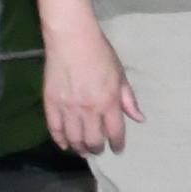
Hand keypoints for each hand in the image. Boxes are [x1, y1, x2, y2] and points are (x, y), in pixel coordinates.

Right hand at [42, 17, 143, 155]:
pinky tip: (65, 144)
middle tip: (99, 150)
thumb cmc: (100, 55)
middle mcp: (89, 110)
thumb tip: (139, 119)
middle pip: (93, 140)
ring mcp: (68, 108)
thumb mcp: (120, 76)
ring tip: (84, 151)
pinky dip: (60, 140)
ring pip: (74, 138)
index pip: (115, 132)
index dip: (117, 144)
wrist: (72, 40)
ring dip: (80, 148)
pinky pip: (54, 129)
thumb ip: (129, 100)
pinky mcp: (51, 104)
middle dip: (97, 149)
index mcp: (109, 102)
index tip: (118, 149)